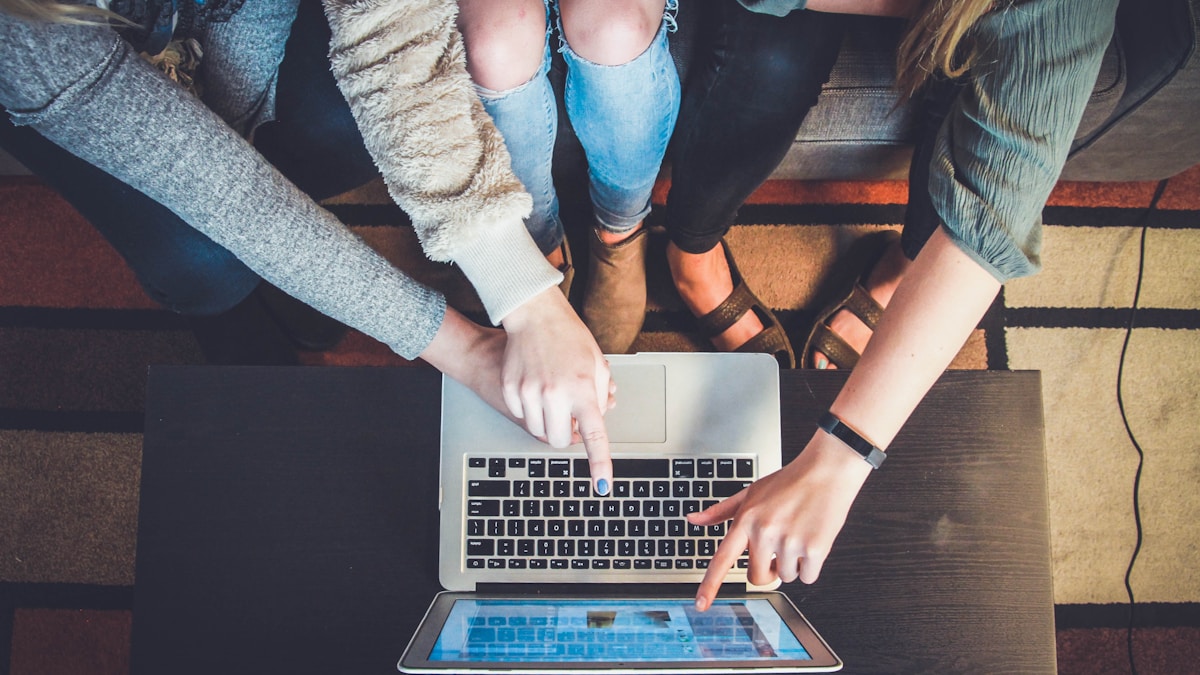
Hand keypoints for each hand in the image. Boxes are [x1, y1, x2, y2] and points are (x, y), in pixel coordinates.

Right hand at [500, 288, 614, 493]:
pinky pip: (521, 415)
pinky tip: (535, 386)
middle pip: (559, 441)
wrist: (534, 315)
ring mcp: (529, 392)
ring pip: (538, 431)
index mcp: (583, 389)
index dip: (599, 464)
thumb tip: (597, 420)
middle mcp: (555, 394)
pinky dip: (530, 409)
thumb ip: (601, 397)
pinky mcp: (510, 389)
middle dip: (565, 435)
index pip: (594, 436)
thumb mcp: (597, 364)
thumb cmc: (569, 337)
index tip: (602, 485)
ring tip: (553, 395)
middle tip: (569, 416)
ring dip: (548, 422)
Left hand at [687, 430, 873, 609]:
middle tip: (778, 549)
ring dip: (792, 564)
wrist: (826, 471)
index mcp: (746, 520)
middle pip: (757, 577)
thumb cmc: (789, 482)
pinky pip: (807, 577)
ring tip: (798, 534)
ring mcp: (789, 542)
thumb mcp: (750, 492)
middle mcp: (765, 532)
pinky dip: (811, 566)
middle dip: (768, 570)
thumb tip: (693, 520)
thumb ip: (721, 511)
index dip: (710, 585)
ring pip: (785, 577)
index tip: (701, 604)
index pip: (722, 559)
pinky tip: (812, 539)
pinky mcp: (815, 549)